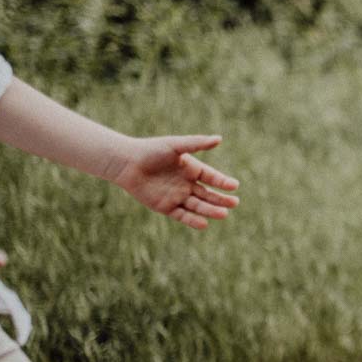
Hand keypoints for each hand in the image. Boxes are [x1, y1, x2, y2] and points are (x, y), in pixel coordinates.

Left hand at [112, 136, 240, 228]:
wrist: (127, 163)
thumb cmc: (151, 150)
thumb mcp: (176, 145)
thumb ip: (197, 144)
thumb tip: (219, 139)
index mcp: (191, 169)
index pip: (212, 177)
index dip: (222, 182)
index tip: (234, 186)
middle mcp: (186, 184)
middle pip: (208, 194)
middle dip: (221, 199)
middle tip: (235, 203)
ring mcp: (177, 196)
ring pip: (198, 206)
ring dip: (211, 210)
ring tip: (224, 214)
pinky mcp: (166, 207)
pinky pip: (182, 215)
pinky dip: (193, 220)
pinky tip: (204, 223)